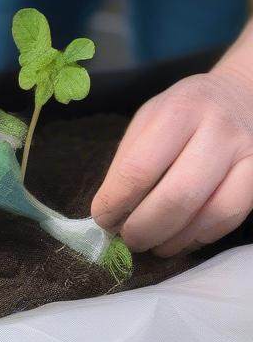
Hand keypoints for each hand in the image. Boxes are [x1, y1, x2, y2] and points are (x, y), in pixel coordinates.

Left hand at [92, 66, 252, 255]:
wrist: (240, 97)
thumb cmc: (183, 116)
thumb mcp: (147, 123)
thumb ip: (127, 164)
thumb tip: (109, 216)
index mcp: (180, 110)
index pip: (137, 171)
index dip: (113, 205)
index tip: (104, 219)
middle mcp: (219, 129)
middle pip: (175, 199)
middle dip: (142, 230)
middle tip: (127, 238)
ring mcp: (247, 153)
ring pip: (207, 215)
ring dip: (171, 240)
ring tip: (152, 243)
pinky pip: (227, 219)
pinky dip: (197, 238)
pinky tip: (179, 238)